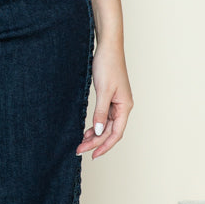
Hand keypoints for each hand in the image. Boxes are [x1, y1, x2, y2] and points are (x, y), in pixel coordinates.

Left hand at [76, 40, 132, 158]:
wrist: (108, 48)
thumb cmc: (108, 65)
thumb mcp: (103, 90)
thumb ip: (100, 112)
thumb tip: (98, 131)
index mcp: (125, 106)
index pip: (116, 133)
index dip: (104, 146)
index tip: (92, 155)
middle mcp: (122, 107)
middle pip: (110, 131)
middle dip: (95, 142)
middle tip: (79, 150)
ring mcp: (116, 103)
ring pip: (106, 126)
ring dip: (95, 135)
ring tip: (81, 143)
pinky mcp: (110, 98)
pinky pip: (104, 117)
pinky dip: (95, 125)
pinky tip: (87, 130)